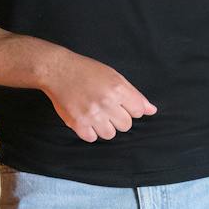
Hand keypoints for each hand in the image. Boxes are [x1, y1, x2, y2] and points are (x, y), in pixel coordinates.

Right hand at [38, 53, 156, 142]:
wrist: (58, 70)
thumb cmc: (86, 71)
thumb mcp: (114, 76)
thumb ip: (134, 94)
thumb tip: (151, 110)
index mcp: (117, 89)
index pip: (138, 111)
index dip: (130, 108)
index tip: (120, 103)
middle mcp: (106, 103)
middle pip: (126, 125)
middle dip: (118, 117)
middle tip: (106, 107)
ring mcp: (91, 115)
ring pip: (110, 134)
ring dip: (104, 126)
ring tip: (95, 113)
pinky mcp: (77, 123)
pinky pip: (92, 138)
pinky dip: (90, 131)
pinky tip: (85, 118)